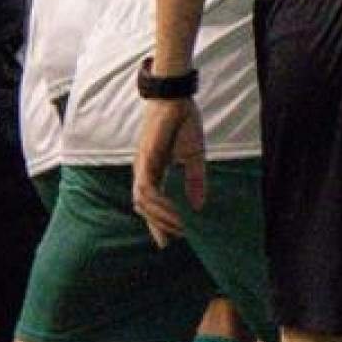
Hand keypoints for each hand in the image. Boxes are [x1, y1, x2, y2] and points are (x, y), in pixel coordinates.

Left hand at [133, 96, 205, 246]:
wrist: (176, 100)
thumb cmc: (183, 124)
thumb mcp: (194, 157)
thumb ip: (195, 181)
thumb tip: (199, 206)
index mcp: (154, 170)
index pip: (152, 203)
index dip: (158, 223)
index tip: (167, 242)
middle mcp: (144, 171)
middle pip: (143, 208)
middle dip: (157, 225)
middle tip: (173, 239)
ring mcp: (142, 166)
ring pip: (142, 202)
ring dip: (159, 217)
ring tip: (178, 227)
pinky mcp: (145, 160)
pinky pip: (146, 189)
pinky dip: (158, 204)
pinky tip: (173, 211)